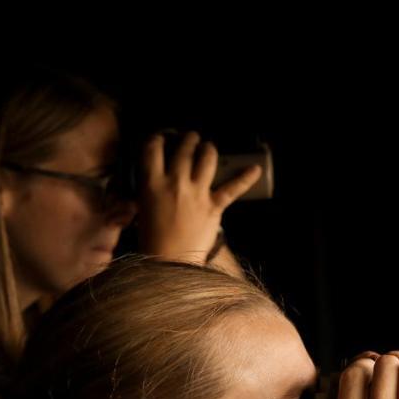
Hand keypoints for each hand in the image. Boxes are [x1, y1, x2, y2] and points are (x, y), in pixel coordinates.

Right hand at [136, 130, 262, 264]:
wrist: (169, 261)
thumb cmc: (151, 238)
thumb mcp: (142, 207)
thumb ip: (150, 188)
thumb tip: (156, 177)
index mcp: (151, 184)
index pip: (152, 149)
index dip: (158, 139)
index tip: (162, 138)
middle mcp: (175, 183)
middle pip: (183, 151)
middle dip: (188, 140)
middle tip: (191, 137)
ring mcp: (196, 194)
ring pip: (206, 160)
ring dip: (208, 149)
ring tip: (208, 147)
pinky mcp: (214, 207)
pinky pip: (232, 189)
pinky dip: (246, 178)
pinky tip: (256, 168)